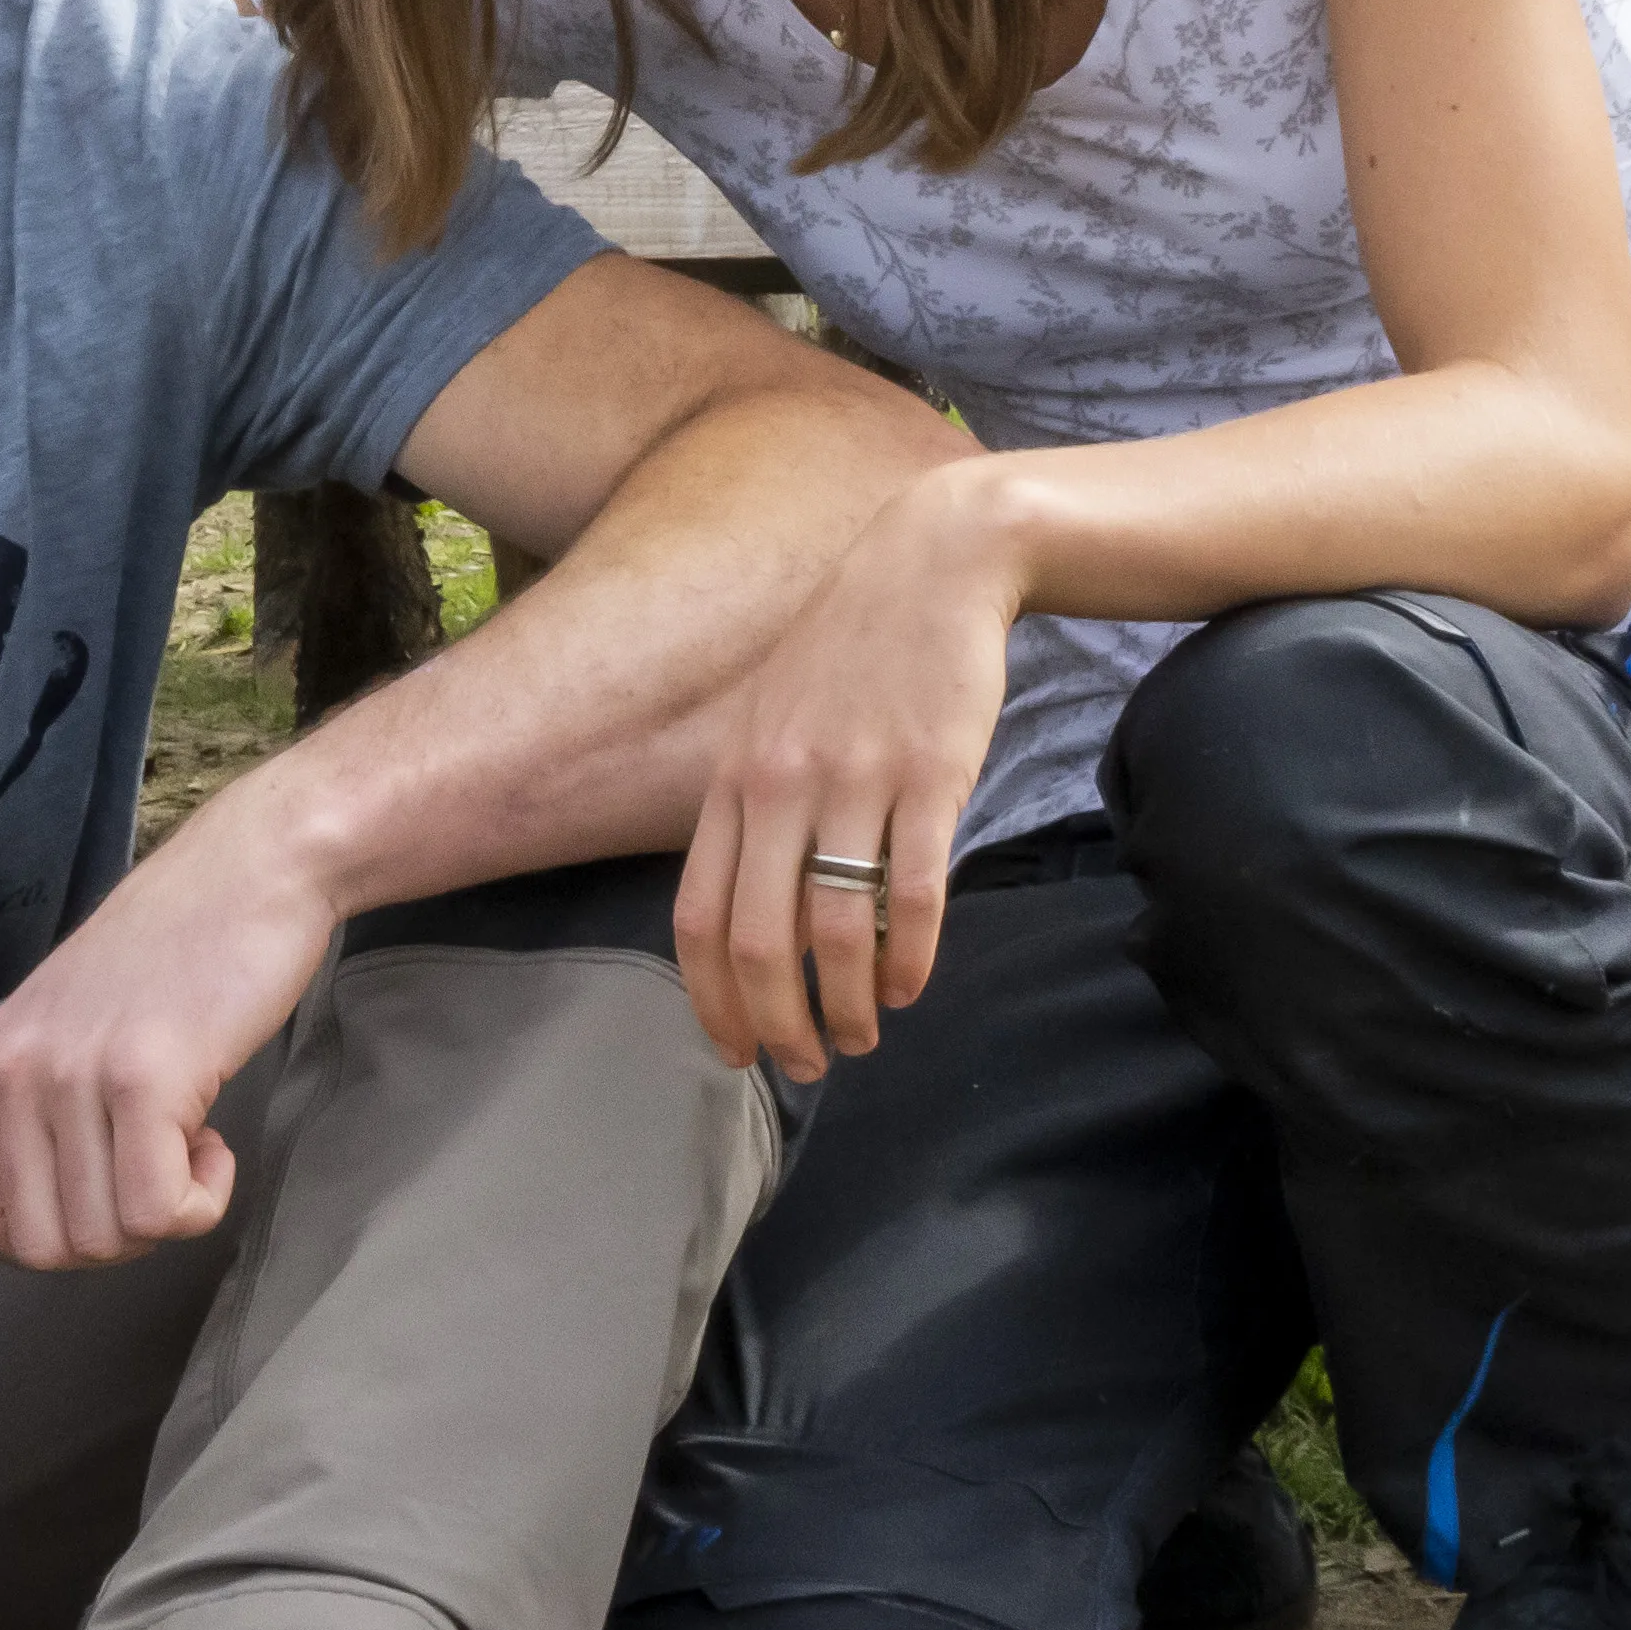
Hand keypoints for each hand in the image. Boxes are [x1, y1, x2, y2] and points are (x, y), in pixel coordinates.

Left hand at [0, 815, 342, 1267]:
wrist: (251, 870)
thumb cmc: (175, 957)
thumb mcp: (67, 1029)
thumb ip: (37, 1109)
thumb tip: (47, 1224)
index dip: (47, 1238)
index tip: (104, 1189)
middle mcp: (12, 1071)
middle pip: (43, 1248)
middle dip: (115, 1237)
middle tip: (160, 1168)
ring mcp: (72, 1074)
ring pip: (104, 1240)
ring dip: (166, 1214)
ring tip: (190, 1138)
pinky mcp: (143, 1078)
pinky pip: (160, 1213)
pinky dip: (202, 1202)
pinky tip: (215, 1140)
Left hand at [678, 471, 1025, 1074]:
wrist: (933, 563)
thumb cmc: (853, 654)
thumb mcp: (773, 721)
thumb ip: (756, 810)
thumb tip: (757, 917)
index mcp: (733, 780)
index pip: (697, 918)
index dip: (712, 1000)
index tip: (736, 1050)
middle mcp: (780, 785)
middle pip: (758, 940)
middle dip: (777, 1023)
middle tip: (806, 1066)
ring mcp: (854, 780)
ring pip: (836, 929)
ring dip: (847, 1004)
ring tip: (864, 1036)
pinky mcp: (929, 774)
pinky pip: (914, 892)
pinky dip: (910, 957)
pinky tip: (909, 987)